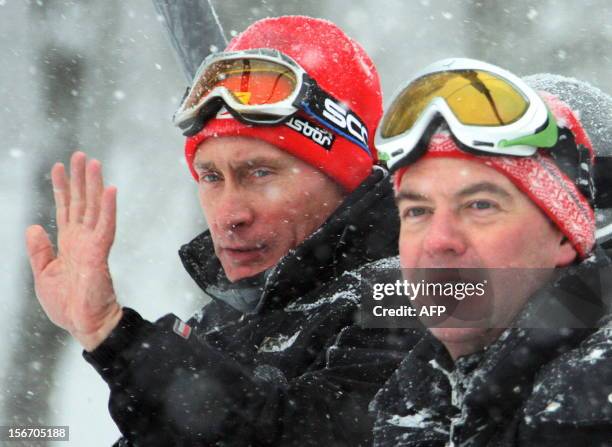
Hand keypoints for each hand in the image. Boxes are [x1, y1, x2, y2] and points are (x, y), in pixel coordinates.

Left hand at [26, 151, 122, 350]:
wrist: (84, 324)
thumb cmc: (67, 304)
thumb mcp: (43, 274)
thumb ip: (39, 250)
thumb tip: (33, 226)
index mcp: (68, 243)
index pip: (65, 209)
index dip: (62, 188)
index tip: (59, 166)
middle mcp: (82, 239)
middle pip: (81, 202)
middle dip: (79, 178)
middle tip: (80, 155)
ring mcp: (92, 244)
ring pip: (94, 208)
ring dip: (94, 185)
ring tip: (93, 163)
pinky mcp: (100, 252)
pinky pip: (106, 225)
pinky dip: (109, 208)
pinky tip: (110, 190)